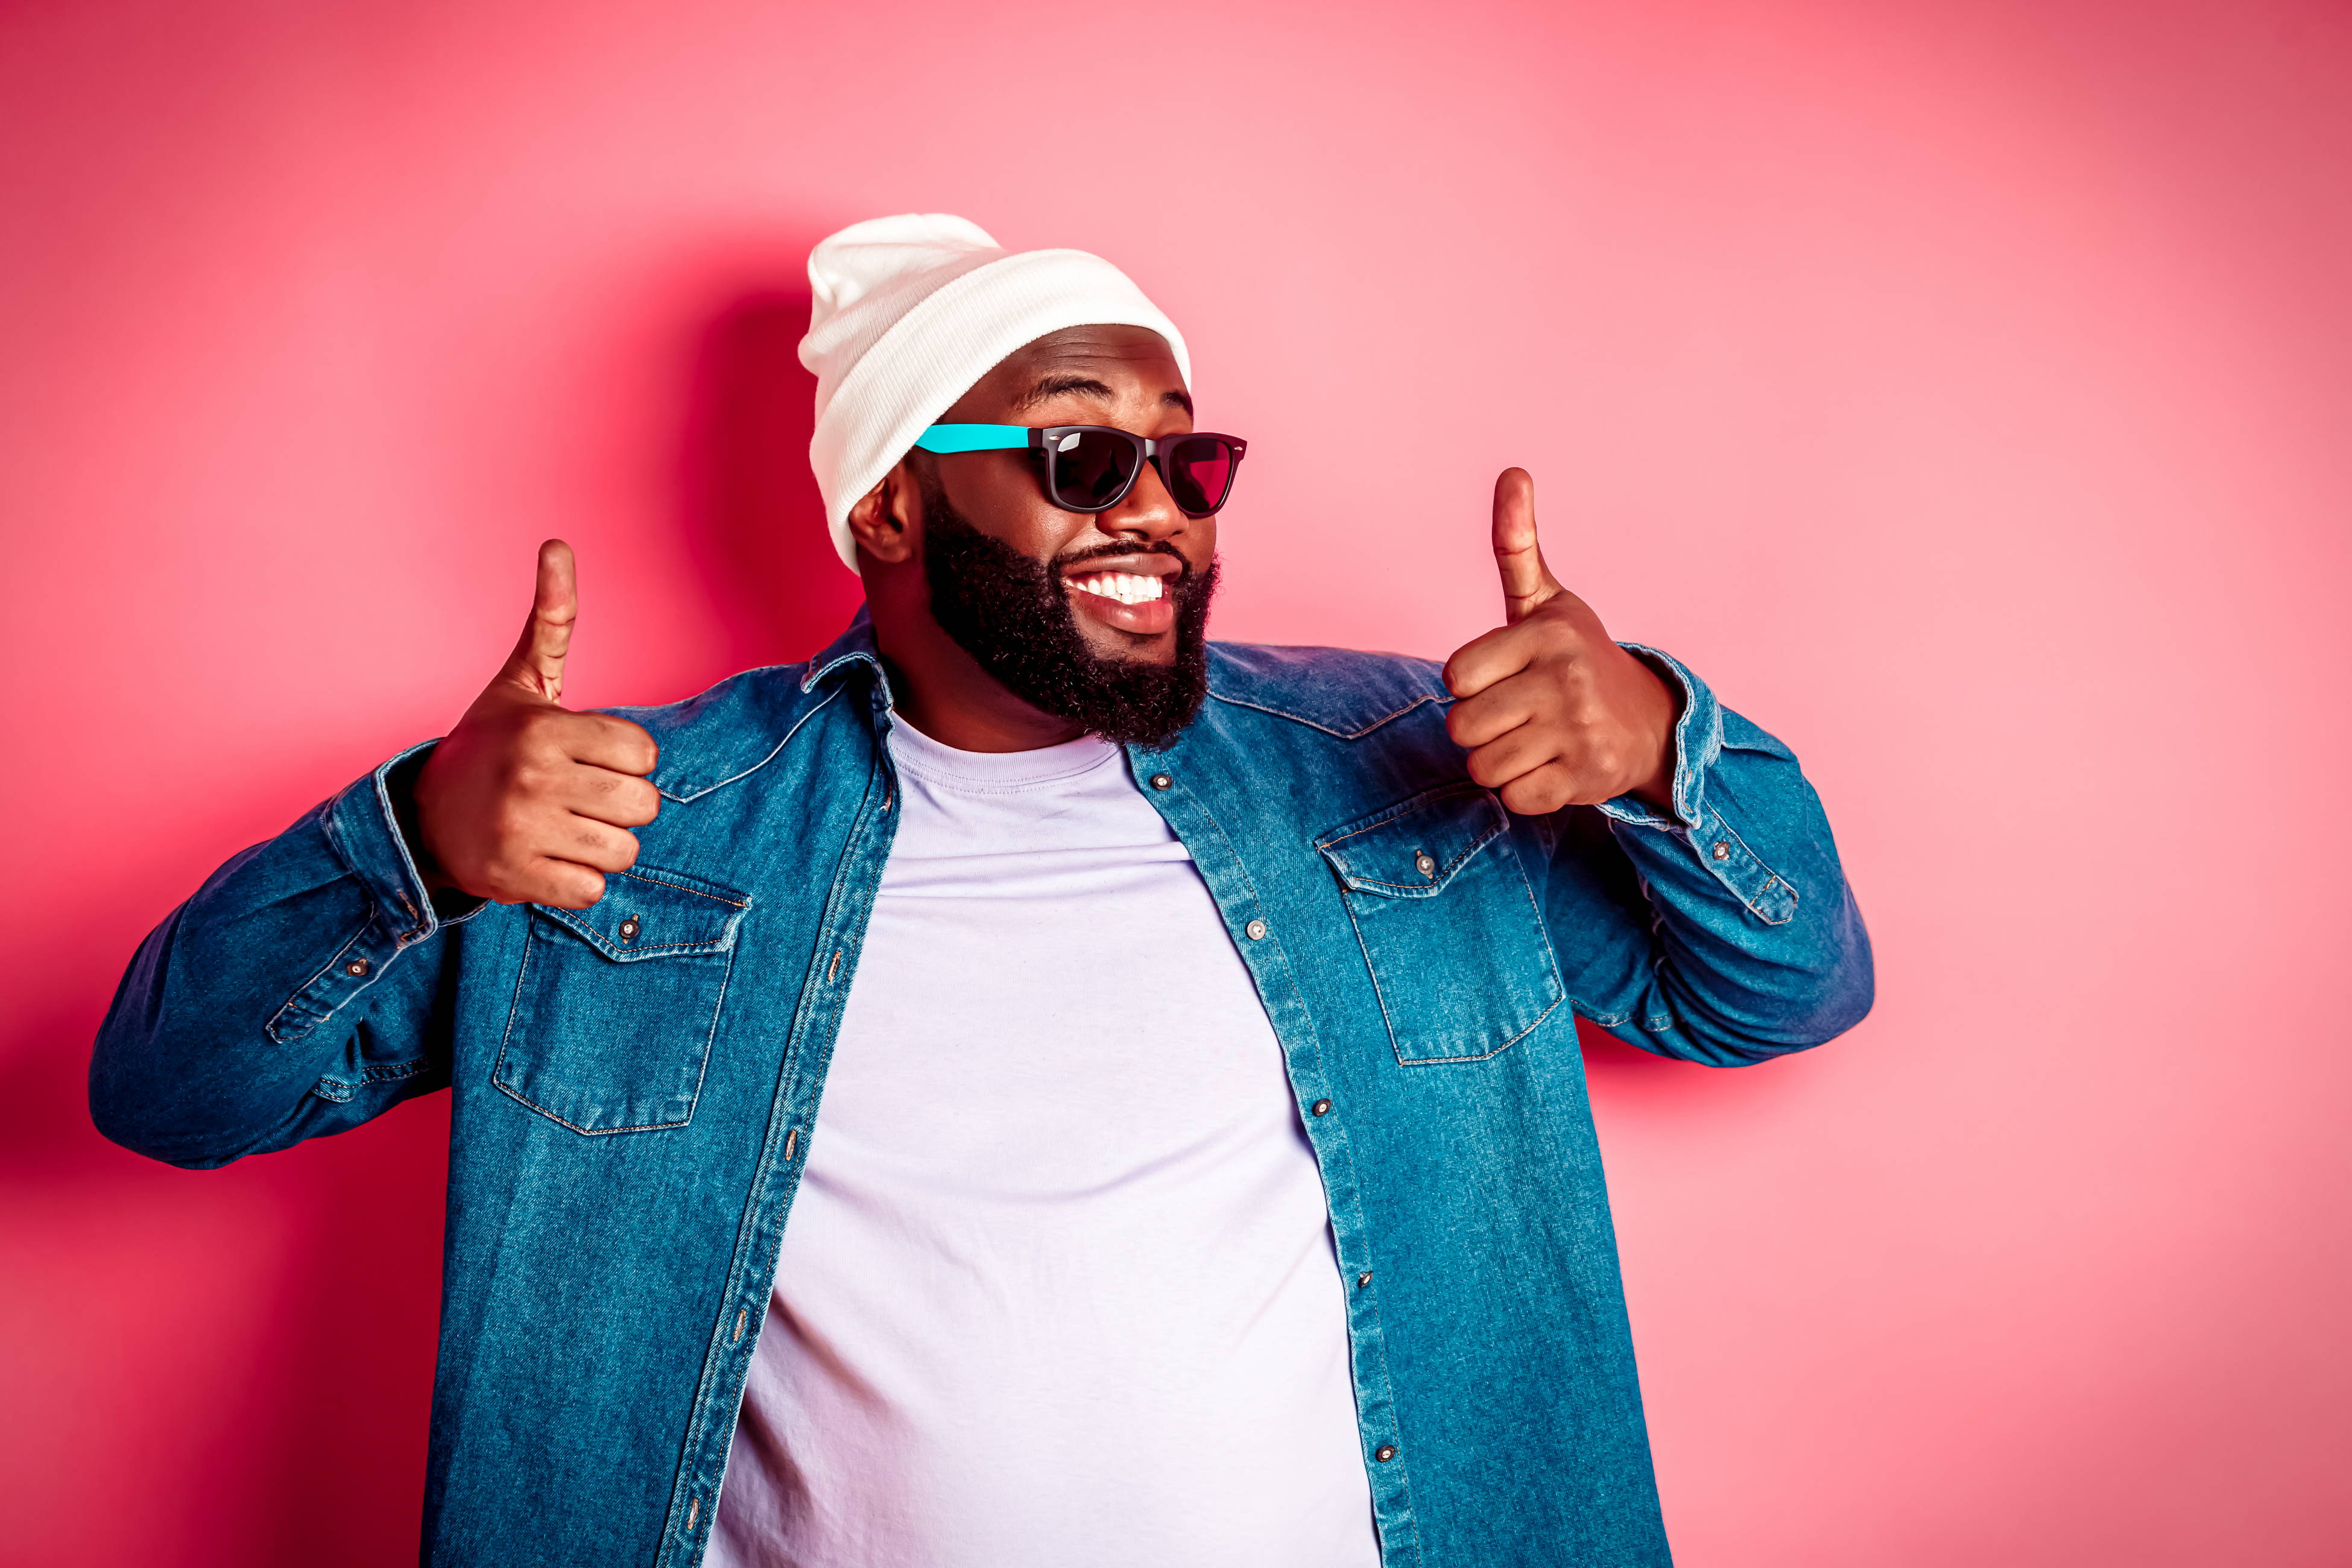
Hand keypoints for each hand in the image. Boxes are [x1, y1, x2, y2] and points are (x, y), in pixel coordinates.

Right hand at [410, 541, 659, 908]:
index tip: (589, 757)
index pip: (643, 753)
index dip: (625, 758)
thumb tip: (557, 544)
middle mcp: (532, 779)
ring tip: (564, 827)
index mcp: (544, 730)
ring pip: (623, 852)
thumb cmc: (488, 744)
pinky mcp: (515, 880)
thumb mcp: (521, 681)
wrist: (422, 816)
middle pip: (643, 805)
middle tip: (579, 796)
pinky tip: (547, 857)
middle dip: (621, 805)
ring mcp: (522, 832)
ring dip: (602, 846)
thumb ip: (552, 619)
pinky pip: (591, 891)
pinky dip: (577, 881)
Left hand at [1443, 470, 1680, 816]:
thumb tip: (1513, 471)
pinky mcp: (1587, 777)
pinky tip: (1551, 767)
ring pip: (1484, 767)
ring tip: (1533, 740)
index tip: (1502, 676)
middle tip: (1517, 714)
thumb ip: (1516, 543)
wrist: (1650, 721)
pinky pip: (1515, 799)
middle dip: (1479, 729)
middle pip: (1462, 727)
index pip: (1455, 676)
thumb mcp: (1545, 600)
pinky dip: (1524, 792)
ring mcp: (1579, 729)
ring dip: (1498, 763)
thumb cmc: (1575, 658)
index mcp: (1546, 632)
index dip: (1469, 683)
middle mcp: (1565, 678)